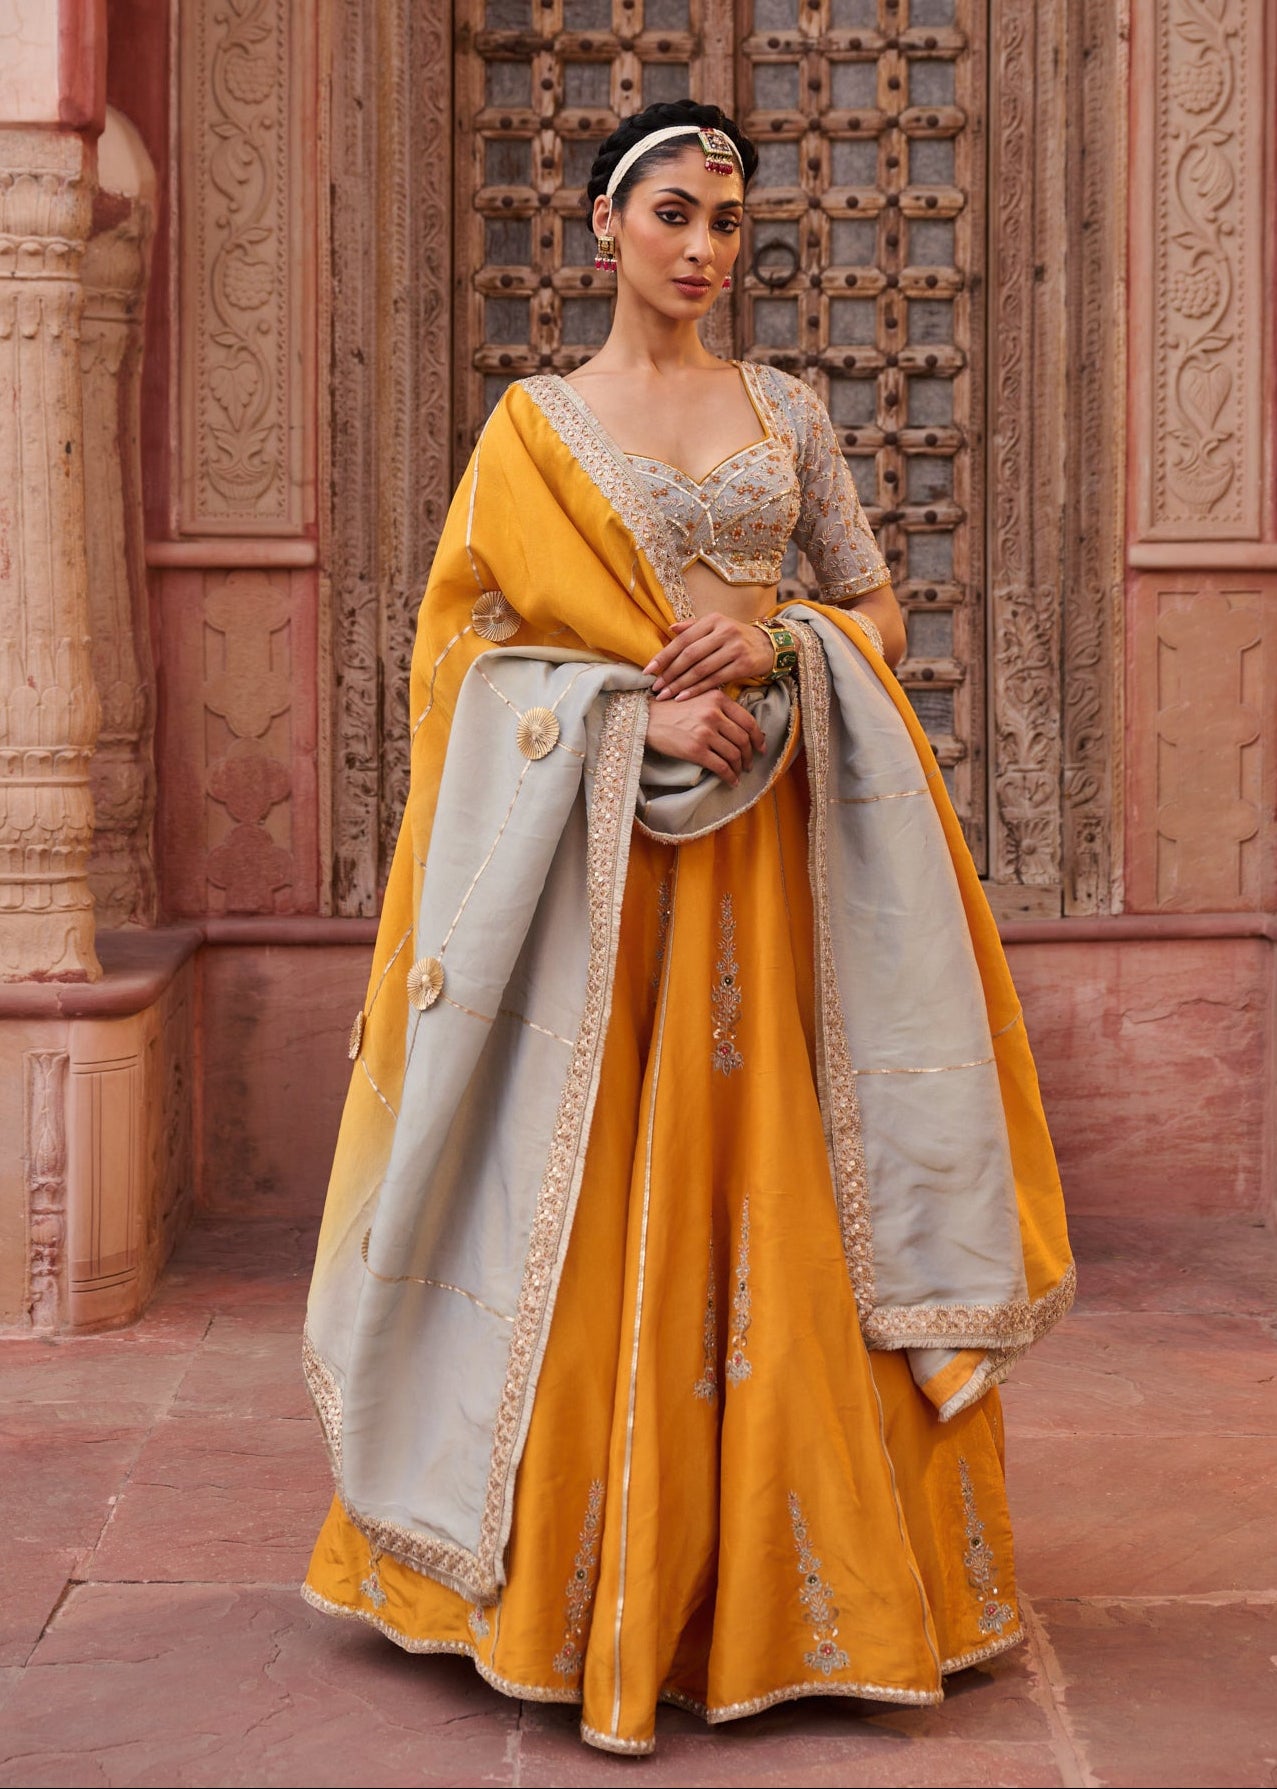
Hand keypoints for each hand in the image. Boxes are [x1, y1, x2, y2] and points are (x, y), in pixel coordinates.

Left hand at [643, 612, 773, 700]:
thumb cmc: (735, 637)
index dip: (664, 656)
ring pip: (701, 669)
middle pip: (690, 655)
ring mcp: (735, 648)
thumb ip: (693, 627)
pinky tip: (684, 697)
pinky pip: (715, 680)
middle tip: (655, 687)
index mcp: (713, 620)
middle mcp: (724, 631)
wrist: (768, 645)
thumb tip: (670, 628)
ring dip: (681, 684)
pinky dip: (698, 689)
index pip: (683, 639)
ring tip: (666, 695)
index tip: (648, 670)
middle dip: (670, 673)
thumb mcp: (716, 626)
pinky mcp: (744, 664)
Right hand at [644, 689, 766, 786]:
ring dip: (740, 768)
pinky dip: (729, 776)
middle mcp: (713, 714)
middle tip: (750, 764)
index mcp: (718, 699)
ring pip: (734, 755)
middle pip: (743, 739)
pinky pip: (721, 767)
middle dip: (750, 755)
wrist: (646, 719)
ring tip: (739, 773)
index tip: (761, 747)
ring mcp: (705, 733)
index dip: (758, 737)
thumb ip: (720, 707)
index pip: (748, 721)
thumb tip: (745, 728)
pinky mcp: (695, 750)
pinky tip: (731, 781)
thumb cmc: (672, 710)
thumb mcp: (699, 698)